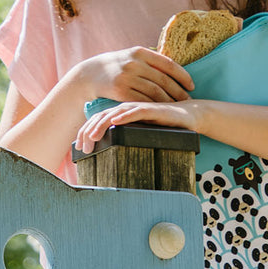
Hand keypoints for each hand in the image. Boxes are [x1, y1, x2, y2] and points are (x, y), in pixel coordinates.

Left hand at [74, 99, 202, 154]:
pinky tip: (114, 122)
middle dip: (89, 131)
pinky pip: (136, 111)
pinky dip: (124, 116)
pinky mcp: (153, 109)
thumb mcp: (143, 134)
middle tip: (82, 147)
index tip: (78, 148)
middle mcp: (128, 109)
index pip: (98, 120)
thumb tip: (113, 160)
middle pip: (102, 116)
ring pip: (115, 114)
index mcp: (123, 114)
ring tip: (91, 136)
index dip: (86, 131)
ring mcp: (139, 107)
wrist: (190, 115)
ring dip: (101, 125)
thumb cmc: (166, 126)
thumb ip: (129, 140)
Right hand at [77, 46, 193, 104]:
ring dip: (169, 101)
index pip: (168, 64)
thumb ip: (148, 60)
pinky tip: (161, 112)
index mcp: (139, 52)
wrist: (88, 75)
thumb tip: (172, 68)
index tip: (192, 85)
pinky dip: (154, 107)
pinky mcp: (120, 91)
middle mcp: (134, 63)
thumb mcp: (129, 57)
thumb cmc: (113, 67)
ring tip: (179, 108)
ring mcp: (127, 77)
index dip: (182, 75)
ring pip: (155, 92)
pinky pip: (143, 100)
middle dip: (179, 91)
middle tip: (189, 100)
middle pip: (164, 80)